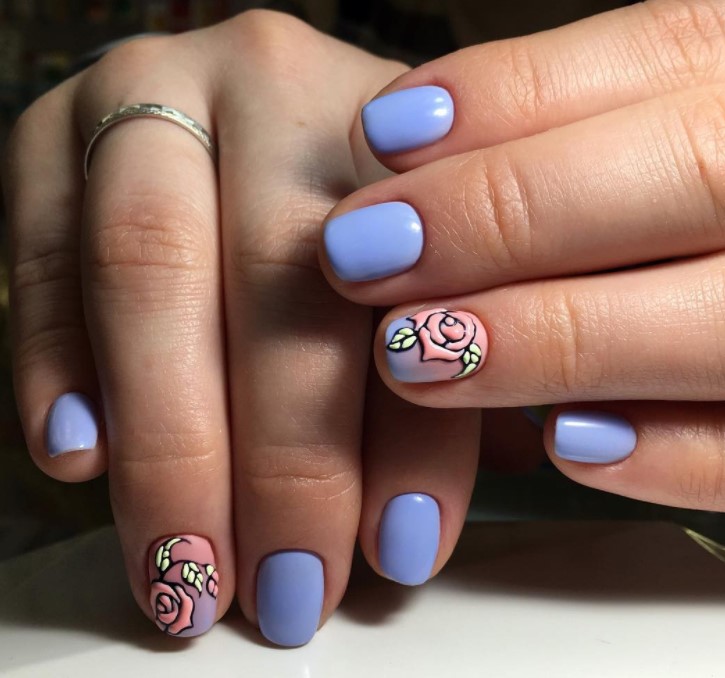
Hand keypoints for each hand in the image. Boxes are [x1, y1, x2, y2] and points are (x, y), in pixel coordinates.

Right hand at [3, 10, 487, 644]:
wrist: (242, 103)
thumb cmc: (355, 210)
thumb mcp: (432, 262)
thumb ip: (446, 363)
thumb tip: (416, 521)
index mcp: (401, 122)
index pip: (421, 290)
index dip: (416, 438)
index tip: (401, 550)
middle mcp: (275, 84)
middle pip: (280, 280)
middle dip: (283, 461)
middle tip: (289, 591)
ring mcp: (153, 95)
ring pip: (149, 267)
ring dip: (167, 444)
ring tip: (187, 569)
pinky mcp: (49, 127)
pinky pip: (42, 254)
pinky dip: (53, 364)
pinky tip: (79, 459)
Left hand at [321, 0, 724, 509]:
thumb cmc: (692, 199)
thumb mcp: (664, 127)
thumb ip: (569, 133)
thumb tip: (409, 147)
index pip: (663, 53)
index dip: (514, 94)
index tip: (381, 134)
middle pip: (692, 173)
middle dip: (506, 214)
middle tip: (360, 254)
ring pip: (722, 323)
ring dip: (555, 339)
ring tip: (410, 354)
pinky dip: (665, 456)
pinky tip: (562, 442)